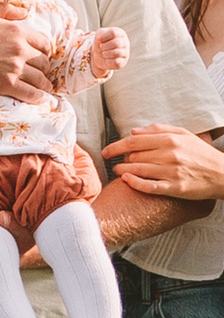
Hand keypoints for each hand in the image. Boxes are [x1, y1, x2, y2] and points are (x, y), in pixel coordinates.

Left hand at [88, 26, 130, 78]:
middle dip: (105, 46)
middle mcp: (125, 42)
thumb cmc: (100, 43)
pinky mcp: (122, 62)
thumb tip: (99, 39)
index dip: (104, 37)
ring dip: (106, 54)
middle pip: (117, 43)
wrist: (99, 55)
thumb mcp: (98, 36)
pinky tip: (106, 60)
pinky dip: (108, 61)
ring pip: (118, 53)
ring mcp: (125, 52)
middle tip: (101, 47)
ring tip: (103, 53)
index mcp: (120, 33)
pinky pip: (117, 62)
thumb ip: (99, 35)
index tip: (100, 40)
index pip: (114, 33)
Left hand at [104, 123, 223, 202]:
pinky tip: (126, 180)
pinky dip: (134, 183)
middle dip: (121, 159)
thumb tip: (133, 130)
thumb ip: (158, 130)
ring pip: (137, 170)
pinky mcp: (175, 188)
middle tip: (116, 162)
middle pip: (133, 156)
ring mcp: (172, 172)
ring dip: (123, 170)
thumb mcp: (184, 134)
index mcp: (170, 140)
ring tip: (118, 171)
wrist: (223, 173)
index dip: (115, 146)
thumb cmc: (201, 153)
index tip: (106, 152)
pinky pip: (149, 186)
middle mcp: (170, 155)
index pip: (133, 141)